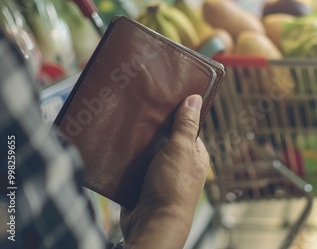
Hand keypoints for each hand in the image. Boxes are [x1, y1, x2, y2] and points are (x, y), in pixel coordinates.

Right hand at [120, 94, 209, 248]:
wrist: (152, 223)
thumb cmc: (172, 188)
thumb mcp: (180, 149)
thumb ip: (186, 125)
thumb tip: (195, 98)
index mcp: (195, 154)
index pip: (187, 127)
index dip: (177, 113)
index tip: (163, 98)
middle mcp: (180, 164)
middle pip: (165, 137)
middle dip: (153, 128)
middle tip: (139, 110)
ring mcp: (161, 174)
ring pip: (147, 151)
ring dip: (137, 143)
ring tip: (124, 124)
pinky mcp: (143, 183)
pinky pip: (134, 165)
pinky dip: (127, 158)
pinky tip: (116, 145)